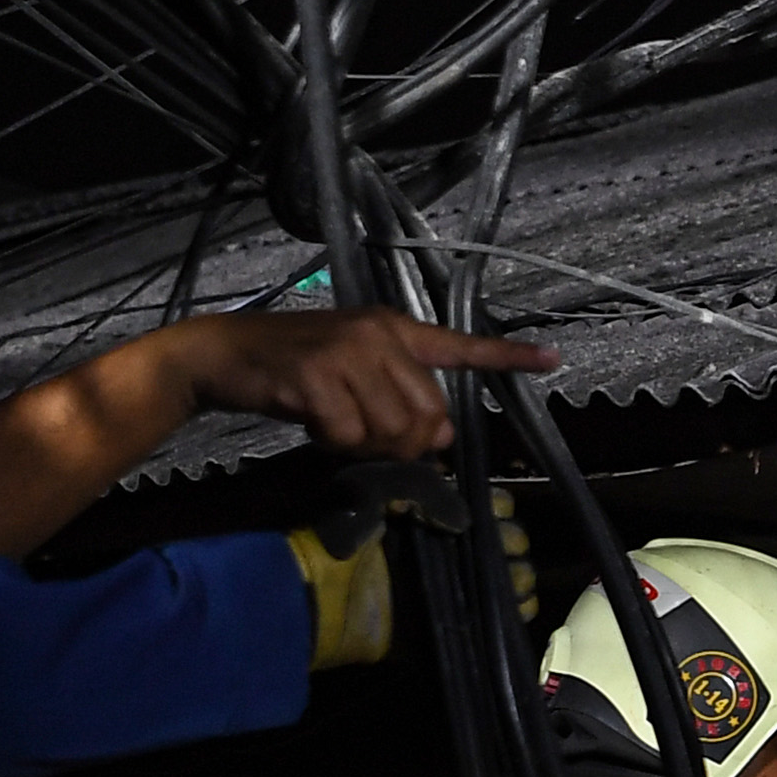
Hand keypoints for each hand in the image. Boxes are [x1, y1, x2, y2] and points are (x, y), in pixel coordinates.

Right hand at [165, 309, 559, 458]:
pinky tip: (311, 422)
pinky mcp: (315, 376)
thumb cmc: (292, 367)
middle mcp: (379, 336)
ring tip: (334, 426)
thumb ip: (399, 397)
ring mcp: (347, 353)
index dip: (508, 355)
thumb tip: (441, 437)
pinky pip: (347, 435)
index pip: (461, 345)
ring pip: (391, 429)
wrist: (223, 354)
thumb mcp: (352, 373)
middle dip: (403, 443)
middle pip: (427, 415)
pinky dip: (330, 443)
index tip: (553, 357)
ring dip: (364, 446)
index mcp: (395, 330)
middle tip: (366, 441)